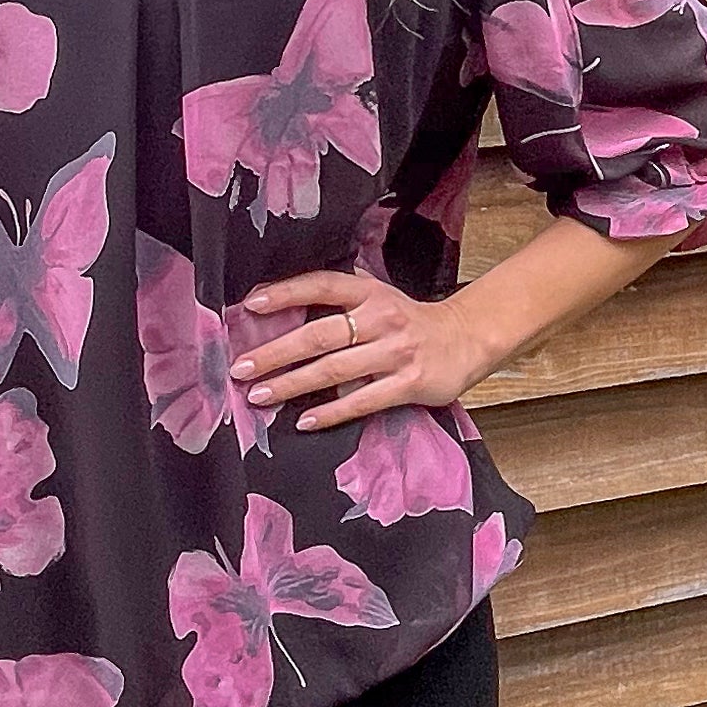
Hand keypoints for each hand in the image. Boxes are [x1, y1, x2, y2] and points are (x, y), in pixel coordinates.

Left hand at [227, 268, 486, 430]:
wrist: (465, 339)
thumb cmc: (408, 322)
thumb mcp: (377, 298)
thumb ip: (338, 301)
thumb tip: (278, 302)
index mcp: (370, 292)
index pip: (321, 286)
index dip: (286, 294)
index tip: (250, 306)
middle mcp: (381, 318)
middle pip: (319, 335)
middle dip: (276, 353)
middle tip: (241, 368)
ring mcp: (396, 352)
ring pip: (335, 370)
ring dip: (293, 384)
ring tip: (260, 395)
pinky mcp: (409, 384)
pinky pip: (363, 400)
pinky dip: (332, 413)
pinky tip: (305, 421)